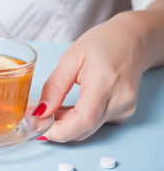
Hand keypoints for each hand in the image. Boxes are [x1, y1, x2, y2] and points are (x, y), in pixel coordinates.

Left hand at [34, 12, 146, 141]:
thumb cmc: (104, 42)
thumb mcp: (71, 58)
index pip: (83, 120)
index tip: (39, 126)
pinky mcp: (123, 112)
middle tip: (37, 116)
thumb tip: (41, 111)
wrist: (132, 39)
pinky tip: (67, 108)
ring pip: (88, 128)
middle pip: (84, 128)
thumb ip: (55, 86)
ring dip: (66, 123)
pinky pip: (94, 123)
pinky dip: (77, 120)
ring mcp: (124, 109)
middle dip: (57, 127)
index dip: (59, 130)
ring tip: (51, 108)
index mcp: (106, 82)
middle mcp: (120, 100)